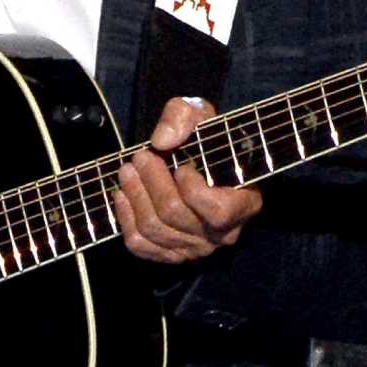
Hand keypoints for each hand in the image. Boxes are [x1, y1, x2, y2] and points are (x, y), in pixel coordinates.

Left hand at [114, 95, 261, 264]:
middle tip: (139, 157)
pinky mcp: (170, 253)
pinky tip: (122, 196)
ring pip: (155, 230)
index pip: (217, 212)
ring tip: (127, 171)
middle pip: (176, 215)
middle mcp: (221, 234)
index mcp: (244, 204)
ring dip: (135, 196)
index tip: (181, 166)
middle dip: (152, 182)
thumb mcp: (199, 113)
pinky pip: (141, 245)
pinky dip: (126, 219)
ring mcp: (195, 248)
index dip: (193, 190)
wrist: (195, 160)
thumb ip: (184, 117)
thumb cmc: (203, 139)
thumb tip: (162, 142)